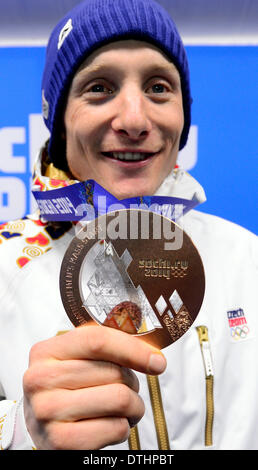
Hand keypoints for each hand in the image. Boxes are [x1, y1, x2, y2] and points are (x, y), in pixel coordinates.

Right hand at [23, 325, 165, 449]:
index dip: (133, 349)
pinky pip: (116, 427)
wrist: (42, 428)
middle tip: (125, 388)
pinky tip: (109, 425)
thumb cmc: (68, 390)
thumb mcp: (76, 360)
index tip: (157, 360)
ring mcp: (48, 412)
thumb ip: (106, 347)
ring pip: (120, 399)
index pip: (96, 340)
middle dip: (132, 382)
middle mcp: (40, 380)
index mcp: (45, 352)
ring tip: (122, 409)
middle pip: (113, 372)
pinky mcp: (61, 442)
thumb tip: (153, 356)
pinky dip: (123, 428)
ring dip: (133, 406)